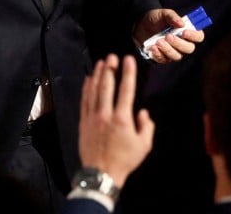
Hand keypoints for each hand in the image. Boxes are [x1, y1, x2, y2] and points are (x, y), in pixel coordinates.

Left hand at [78, 54, 153, 187]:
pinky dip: (86, 88)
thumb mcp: (144, 146)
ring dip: (98, 75)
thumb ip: (147, 127)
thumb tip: (143, 113)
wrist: (101, 174)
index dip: (127, 73)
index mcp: (122, 118)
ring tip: (101, 62)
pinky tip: (89, 79)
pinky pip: (84, 100)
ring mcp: (92, 117)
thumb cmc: (125, 160)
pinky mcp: (83, 121)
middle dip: (110, 69)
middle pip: (107, 86)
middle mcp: (106, 114)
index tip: (128, 59)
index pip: (126, 90)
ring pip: (94, 91)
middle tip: (112, 56)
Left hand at [133, 9, 203, 63]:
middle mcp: (183, 43)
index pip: (199, 36)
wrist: (140, 24)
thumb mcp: (163, 13)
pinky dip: (158, 54)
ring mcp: (173, 51)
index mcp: (187, 31)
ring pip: (177, 56)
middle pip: (189, 49)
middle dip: (179, 43)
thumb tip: (182, 24)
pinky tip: (153, 47)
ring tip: (158, 41)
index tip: (184, 32)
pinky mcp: (163, 57)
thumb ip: (172, 17)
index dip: (194, 36)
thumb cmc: (156, 18)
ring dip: (168, 49)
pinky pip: (164, 59)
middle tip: (168, 36)